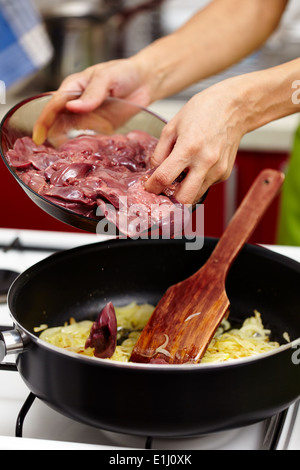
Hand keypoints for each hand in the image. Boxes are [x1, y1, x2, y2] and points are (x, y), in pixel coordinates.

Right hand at [32, 58, 151, 144]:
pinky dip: (78, 146)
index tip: (39, 136)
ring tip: (55, 157)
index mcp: (74, 86)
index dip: (44, 120)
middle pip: (56, 119)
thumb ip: (92, 93)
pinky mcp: (97, 126)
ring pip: (67, 130)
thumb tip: (73, 108)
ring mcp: (85, 115)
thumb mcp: (108, 78)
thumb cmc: (124, 73)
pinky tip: (74, 155)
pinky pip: (84, 137)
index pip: (54, 104)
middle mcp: (76, 102)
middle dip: (48, 133)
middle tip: (42, 152)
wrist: (144, 82)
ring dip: (60, 141)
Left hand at [145, 79, 245, 204]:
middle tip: (162, 190)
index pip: (164, 178)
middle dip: (170, 199)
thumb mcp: (172, 126)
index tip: (149, 186)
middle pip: (183, 199)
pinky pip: (205, 186)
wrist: (234, 107)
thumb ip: (160, 152)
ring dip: (184, 191)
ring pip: (195, 195)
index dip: (152, 186)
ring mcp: (217, 170)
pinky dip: (196, 182)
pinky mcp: (224, 173)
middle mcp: (205, 162)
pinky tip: (196, 166)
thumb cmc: (203, 111)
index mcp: (189, 147)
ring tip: (180, 175)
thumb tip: (153, 173)